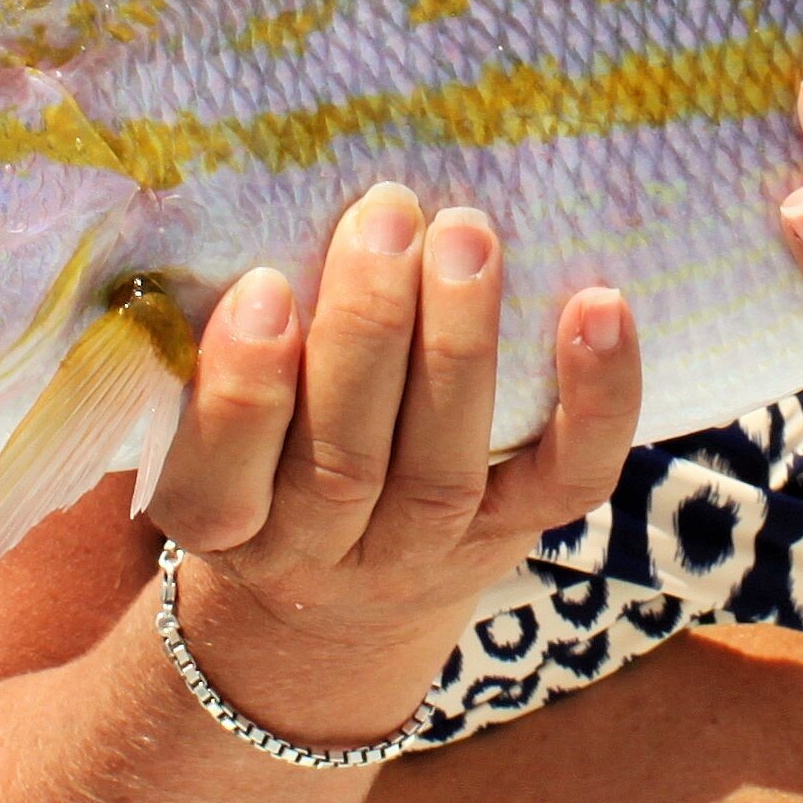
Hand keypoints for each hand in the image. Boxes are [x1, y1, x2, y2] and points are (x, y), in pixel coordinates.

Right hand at [142, 183, 639, 750]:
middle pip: (341, 463)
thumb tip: (235, 209)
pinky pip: (567, 479)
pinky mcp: (516, 530)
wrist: (343, 594)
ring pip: (442, 471)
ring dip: (458, 346)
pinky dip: (594, 399)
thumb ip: (204, 348)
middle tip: (385, 216)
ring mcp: (424, 550)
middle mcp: (318, 551)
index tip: (264, 287)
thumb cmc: (263, 455)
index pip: (218, 480)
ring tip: (465, 236)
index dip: (243, 391)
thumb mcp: (205, 425)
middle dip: (368, 331)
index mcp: (220, 520)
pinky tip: (598, 308)